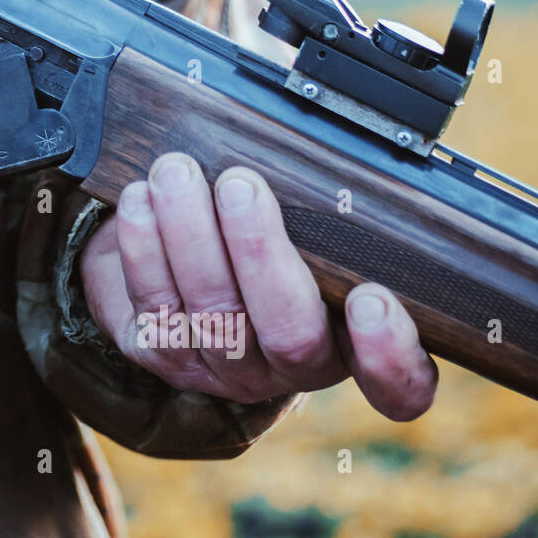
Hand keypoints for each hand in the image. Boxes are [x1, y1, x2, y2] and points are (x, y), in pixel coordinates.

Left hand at [81, 153, 438, 419]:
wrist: (178, 262)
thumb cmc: (263, 234)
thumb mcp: (310, 231)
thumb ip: (329, 217)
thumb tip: (326, 153)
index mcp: (352, 342)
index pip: (398, 384)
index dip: (391, 354)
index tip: (374, 299)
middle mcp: (292, 366)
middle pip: (289, 332)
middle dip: (261, 252)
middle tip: (239, 185)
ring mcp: (225, 368)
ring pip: (212, 313)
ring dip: (188, 235)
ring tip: (175, 174)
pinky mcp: (164, 355)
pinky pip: (154, 305)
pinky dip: (143, 246)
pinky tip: (139, 201)